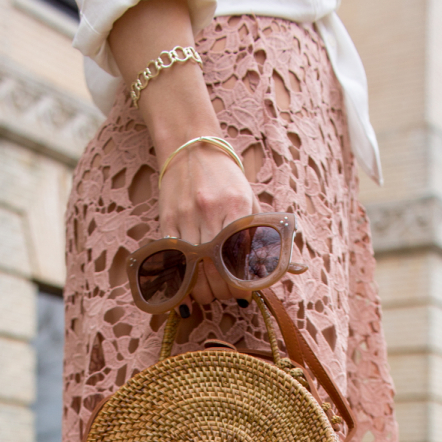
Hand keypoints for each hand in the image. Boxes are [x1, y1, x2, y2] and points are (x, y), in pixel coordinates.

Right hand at [157, 145, 257, 308]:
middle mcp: (209, 213)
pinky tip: (187, 293)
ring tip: (210, 292)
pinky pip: (172, 262)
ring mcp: (185, 218)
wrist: (190, 147)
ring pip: (192, 271)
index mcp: (236, 206)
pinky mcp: (167, 222)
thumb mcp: (249, 199)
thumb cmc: (225, 176)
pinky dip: (181, 284)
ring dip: (202, 291)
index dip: (241, 286)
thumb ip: (258, 234)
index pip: (239, 260)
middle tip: (227, 294)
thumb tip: (274, 269)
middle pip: (215, 271)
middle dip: (222, 292)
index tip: (244, 295)